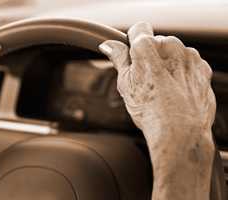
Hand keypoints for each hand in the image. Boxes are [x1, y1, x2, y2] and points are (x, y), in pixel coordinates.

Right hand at [99, 22, 214, 139]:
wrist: (180, 132)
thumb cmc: (150, 111)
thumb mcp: (125, 84)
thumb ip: (118, 59)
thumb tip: (109, 46)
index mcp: (148, 47)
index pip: (139, 29)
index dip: (133, 43)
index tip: (133, 55)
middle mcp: (171, 46)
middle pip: (157, 43)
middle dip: (151, 56)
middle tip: (146, 80)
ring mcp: (190, 57)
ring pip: (174, 53)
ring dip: (168, 64)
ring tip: (163, 88)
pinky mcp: (202, 69)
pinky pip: (189, 64)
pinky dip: (183, 72)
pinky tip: (176, 91)